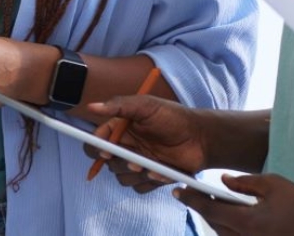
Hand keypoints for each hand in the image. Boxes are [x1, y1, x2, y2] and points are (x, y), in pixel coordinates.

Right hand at [83, 95, 209, 192]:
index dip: (96, 149)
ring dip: (135, 174)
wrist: (201, 137)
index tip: (106, 152)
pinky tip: (163, 171)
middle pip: (108, 165)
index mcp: (120, 130)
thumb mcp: (146, 106)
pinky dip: (150, 181)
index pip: (96, 143)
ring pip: (122, 178)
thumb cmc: (174, 117)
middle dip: (121, 164)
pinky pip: (140, 187)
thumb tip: (92, 107)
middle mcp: (126, 147)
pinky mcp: (151, 176)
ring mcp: (138, 163)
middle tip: (136, 160)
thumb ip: (119, 105)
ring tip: (152, 165)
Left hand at [178, 174, 293, 235]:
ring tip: (210, 204)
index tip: (177, 190)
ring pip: (223, 234)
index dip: (191, 199)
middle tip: (191, 193)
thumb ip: (244, 182)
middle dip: (202, 208)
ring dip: (214, 220)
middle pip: (214, 224)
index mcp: (249, 221)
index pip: (211, 209)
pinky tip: (228, 218)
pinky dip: (227, 229)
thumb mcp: (273, 184)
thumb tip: (222, 180)